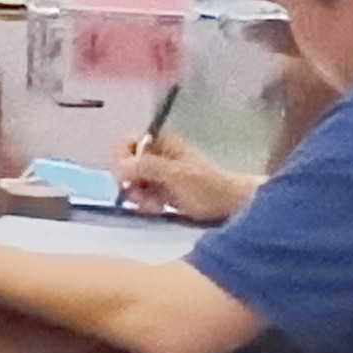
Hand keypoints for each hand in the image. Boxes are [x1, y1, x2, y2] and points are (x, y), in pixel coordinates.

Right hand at [114, 129, 255, 223]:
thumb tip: (120, 166)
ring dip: (138, 197)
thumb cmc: (207, 187)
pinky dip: (145, 204)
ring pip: (131, 183)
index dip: (121, 160)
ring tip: (155, 206)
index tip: (126, 178)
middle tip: (142, 196)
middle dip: (130, 183)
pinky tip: (159, 209)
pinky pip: (141, 196)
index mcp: (160, 142)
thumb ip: (146, 167)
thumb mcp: (175, 174)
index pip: (125, 143)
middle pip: (125, 165)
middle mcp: (156, 155)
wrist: (232, 206)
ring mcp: (158, 175)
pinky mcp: (161, 192)